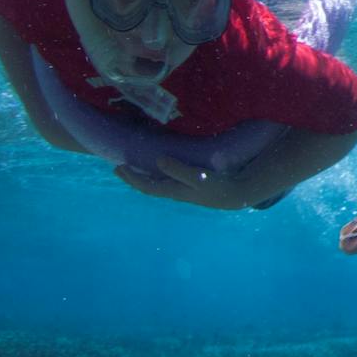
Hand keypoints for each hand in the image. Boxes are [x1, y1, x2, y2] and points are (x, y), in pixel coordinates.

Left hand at [113, 156, 259, 209]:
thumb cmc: (218, 186)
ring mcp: (183, 190)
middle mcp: (175, 192)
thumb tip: (158, 161)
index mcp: (174, 191)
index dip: (131, 178)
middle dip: (133, 177)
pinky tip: (159, 168)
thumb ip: (178, 169)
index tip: (119, 168)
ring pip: (157, 183)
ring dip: (144, 176)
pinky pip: (167, 180)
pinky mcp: (191, 185)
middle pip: (148, 186)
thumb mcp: (198, 177)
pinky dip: (158, 174)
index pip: (146, 186)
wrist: (236, 195)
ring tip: (135, 167)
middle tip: (120, 167)